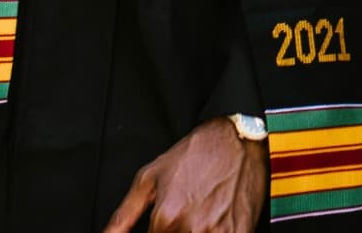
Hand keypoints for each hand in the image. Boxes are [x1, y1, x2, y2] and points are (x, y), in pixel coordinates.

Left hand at [101, 119, 267, 232]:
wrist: (238, 139)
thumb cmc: (195, 155)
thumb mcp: (150, 178)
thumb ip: (123, 217)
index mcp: (166, 218)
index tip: (163, 226)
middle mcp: (192, 228)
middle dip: (175, 232)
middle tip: (183, 215)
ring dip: (193, 232)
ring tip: (199, 215)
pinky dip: (214, 232)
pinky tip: (214, 220)